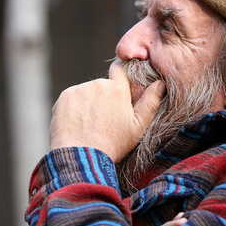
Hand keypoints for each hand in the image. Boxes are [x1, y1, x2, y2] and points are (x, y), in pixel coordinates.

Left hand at [49, 61, 165, 162]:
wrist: (82, 157)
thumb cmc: (113, 144)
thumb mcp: (138, 127)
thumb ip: (150, 102)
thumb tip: (160, 83)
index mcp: (118, 89)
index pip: (119, 68)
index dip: (119, 74)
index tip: (118, 87)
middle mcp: (98, 84)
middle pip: (102, 86)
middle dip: (103, 98)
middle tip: (103, 120)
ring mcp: (79, 89)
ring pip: (86, 93)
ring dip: (88, 103)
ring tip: (89, 126)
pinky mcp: (64, 97)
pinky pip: (72, 99)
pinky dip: (74, 109)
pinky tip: (78, 125)